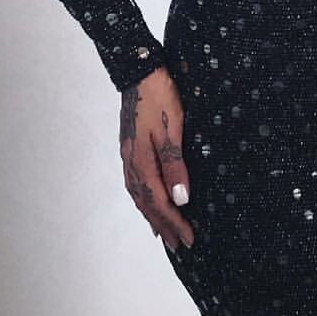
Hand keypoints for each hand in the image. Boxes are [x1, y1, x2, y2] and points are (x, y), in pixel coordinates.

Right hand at [119, 67, 195, 251]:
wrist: (139, 70)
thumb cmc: (160, 96)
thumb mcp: (173, 128)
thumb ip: (175, 164)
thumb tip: (181, 199)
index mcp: (141, 161)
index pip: (159, 201)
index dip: (173, 222)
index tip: (189, 239)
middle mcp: (131, 162)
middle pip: (146, 203)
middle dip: (163, 225)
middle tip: (178, 245)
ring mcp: (128, 155)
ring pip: (139, 194)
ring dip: (151, 215)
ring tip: (162, 232)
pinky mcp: (129, 147)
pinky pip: (136, 182)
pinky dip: (144, 198)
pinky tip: (150, 199)